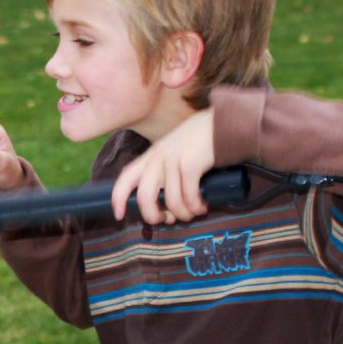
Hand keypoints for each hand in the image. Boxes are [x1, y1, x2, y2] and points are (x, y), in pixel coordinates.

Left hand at [110, 109, 216, 223]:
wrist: (224, 123)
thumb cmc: (200, 143)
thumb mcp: (174, 153)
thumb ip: (165, 172)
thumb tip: (164, 205)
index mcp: (151, 156)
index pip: (126, 177)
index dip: (118, 198)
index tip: (118, 215)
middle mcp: (158, 157)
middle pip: (144, 196)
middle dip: (153, 215)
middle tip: (167, 220)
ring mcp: (173, 160)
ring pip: (172, 201)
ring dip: (184, 214)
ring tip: (194, 212)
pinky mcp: (190, 164)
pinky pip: (189, 196)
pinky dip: (196, 207)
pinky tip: (202, 206)